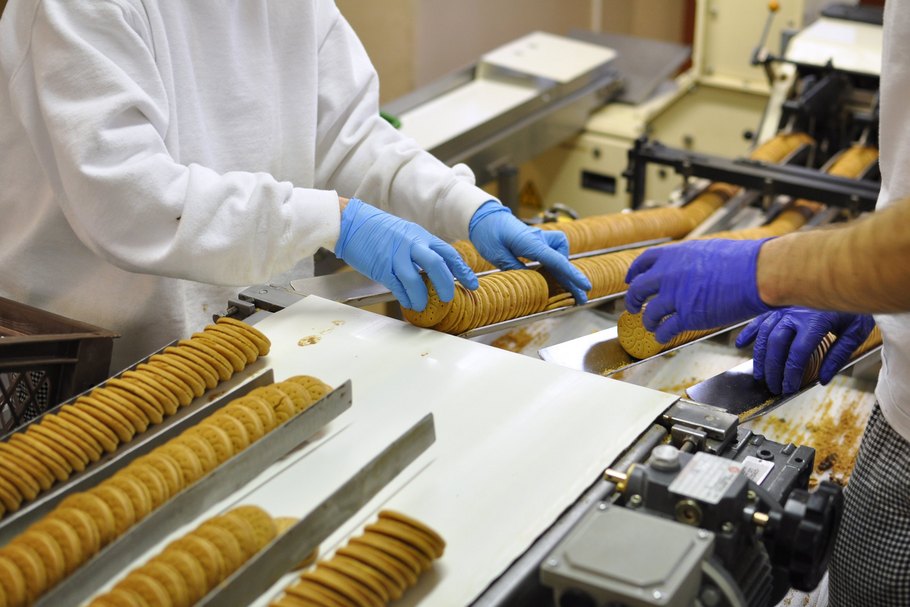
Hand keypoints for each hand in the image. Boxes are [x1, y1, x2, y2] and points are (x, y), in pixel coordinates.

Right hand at [335, 198, 477, 310]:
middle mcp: (411, 243)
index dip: (462, 270)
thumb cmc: (378, 230)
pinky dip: (405, 297)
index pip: (448, 253)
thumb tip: (433, 273)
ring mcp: (395, 255)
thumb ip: (420, 250)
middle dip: (446, 283)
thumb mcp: (405, 234)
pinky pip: (397, 285)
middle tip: (449, 297)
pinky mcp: (381, 266)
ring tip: (423, 306)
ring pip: (415, 279)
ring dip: (422, 296)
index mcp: (420, 235)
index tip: (472, 284)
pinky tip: (408, 302)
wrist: (351, 223)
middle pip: (436, 264)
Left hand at [469, 202, 590, 303]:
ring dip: (563, 268)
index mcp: (530, 242)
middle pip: (562, 261)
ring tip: (562, 284)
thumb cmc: (488, 233)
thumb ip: (514, 268)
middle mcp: (539, 239)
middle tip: (581, 298)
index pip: (556, 260)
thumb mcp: (496, 254)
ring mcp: (539, 238)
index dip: (571, 275)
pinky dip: (556, 263)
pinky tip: (550, 273)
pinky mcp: (536, 240)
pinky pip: (552, 252)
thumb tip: (530, 281)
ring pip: (560, 253)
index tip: (584, 286)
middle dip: (573, 279)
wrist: (485, 216)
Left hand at [625, 238, 771, 342]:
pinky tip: (662, 337)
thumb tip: (687, 265)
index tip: (631, 279)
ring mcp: (676, 296)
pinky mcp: (688, 316)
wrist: (757, 273)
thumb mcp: (708, 249)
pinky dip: (661, 334)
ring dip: (647, 321)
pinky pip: (666, 329)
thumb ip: (690, 259)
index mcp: (674, 255)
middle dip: (632, 300)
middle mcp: (668, 274)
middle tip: (633, 307)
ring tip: (650, 325)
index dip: (635, 272)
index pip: (644, 262)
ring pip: (649, 313)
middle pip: (638, 289)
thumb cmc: (743, 260)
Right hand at [736, 308, 874, 393]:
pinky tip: (741, 344)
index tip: (788, 387)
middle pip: (776, 344)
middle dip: (772, 368)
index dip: (791, 372)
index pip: (797, 352)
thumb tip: (822, 379)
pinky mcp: (779, 304)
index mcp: (815, 320)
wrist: (849, 278)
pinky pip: (760, 319)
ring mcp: (784, 307)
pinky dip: (749, 332)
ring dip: (759, 356)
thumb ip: (838, 356)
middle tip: (773, 386)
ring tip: (759, 374)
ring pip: (764, 333)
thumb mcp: (855, 332)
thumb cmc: (853, 305)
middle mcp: (795, 312)